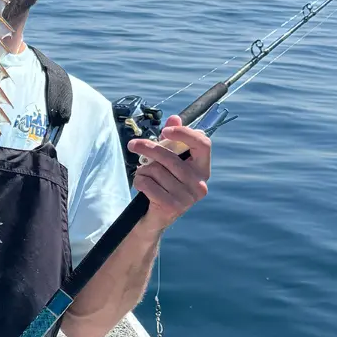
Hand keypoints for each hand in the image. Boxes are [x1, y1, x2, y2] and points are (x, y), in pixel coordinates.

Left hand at [127, 115, 210, 234]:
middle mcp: (200, 183)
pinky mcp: (172, 206)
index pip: (202, 144)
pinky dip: (139, 181)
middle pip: (170, 156)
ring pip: (156, 170)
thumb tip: (175, 118)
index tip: (165, 131)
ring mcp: (188, 197)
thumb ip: (172, 140)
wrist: (155, 218)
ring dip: (143, 171)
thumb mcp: (168, 162)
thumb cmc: (163, 184)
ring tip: (145, 176)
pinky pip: (148, 183)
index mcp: (203, 169)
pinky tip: (142, 187)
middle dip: (148, 148)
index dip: (184, 133)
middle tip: (133, 144)